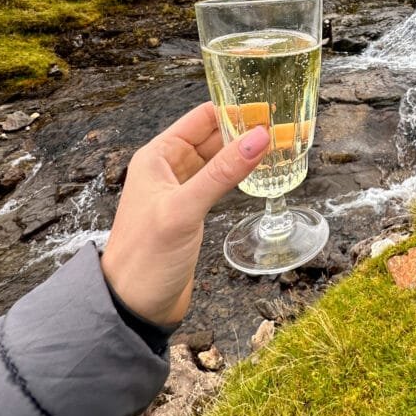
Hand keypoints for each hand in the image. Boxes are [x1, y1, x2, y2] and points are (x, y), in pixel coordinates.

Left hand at [100, 102, 269, 325]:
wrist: (132, 307)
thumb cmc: (145, 257)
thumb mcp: (184, 209)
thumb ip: (223, 172)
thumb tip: (259, 137)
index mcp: (158, 156)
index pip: (201, 118)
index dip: (234, 109)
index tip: (268, 107)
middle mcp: (169, 168)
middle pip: (213, 136)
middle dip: (245, 130)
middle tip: (282, 127)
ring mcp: (182, 190)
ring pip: (219, 160)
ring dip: (245, 153)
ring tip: (279, 146)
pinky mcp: (193, 212)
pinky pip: (220, 183)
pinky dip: (240, 176)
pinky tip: (261, 175)